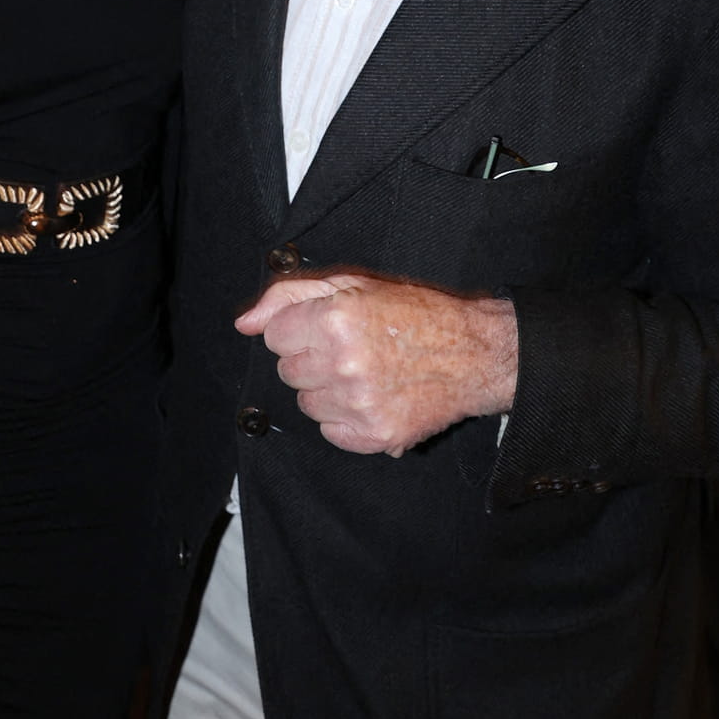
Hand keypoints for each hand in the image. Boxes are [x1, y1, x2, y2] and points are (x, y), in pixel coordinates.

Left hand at [235, 271, 518, 456]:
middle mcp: (343, 363)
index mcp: (335, 319)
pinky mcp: (375, 435)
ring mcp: (359, 404)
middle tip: (349, 349)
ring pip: (307, 403)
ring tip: (364, 372)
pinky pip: (330, 431)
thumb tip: (245, 323)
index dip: (299, 329)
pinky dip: (345, 419)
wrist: (474, 354)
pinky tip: (373, 396)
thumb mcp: (352, 283)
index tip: (326, 327)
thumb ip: (288, 296)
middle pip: (288, 371)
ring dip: (326, 390)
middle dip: (311, 359)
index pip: (275, 336)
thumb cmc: (415, 313)